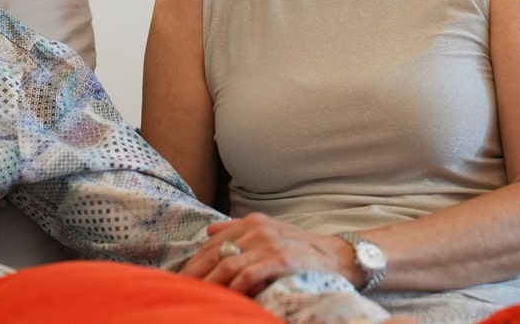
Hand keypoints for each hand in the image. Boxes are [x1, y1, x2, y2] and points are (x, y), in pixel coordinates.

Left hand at [179, 213, 353, 294]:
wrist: (339, 256)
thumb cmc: (302, 248)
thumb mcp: (270, 232)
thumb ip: (240, 231)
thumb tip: (209, 232)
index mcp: (252, 222)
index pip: (213, 242)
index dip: (195, 261)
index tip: (181, 277)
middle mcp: (257, 229)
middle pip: (214, 253)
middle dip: (195, 273)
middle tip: (180, 290)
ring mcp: (268, 244)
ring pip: (226, 265)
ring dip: (209, 284)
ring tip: (197, 297)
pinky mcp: (280, 260)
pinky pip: (248, 275)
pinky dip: (234, 288)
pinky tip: (227, 298)